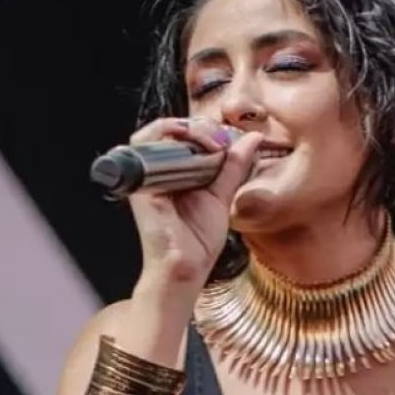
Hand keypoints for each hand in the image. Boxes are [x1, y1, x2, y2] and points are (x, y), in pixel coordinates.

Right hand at [125, 116, 262, 288]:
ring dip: (186, 129)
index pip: (182, 135)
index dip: (205, 130)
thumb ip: (234, 166)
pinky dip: (169, 137)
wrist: (187, 267)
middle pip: (169, 129)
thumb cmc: (198, 238)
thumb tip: (253, 138)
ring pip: (155, 132)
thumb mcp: (222, 194)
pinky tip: (196, 146)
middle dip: (198, 127)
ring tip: (211, 143)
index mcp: (174, 173)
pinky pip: (145, 146)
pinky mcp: (141, 182)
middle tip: (221, 140)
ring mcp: (146, 176)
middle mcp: (157, 171)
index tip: (230, 141)